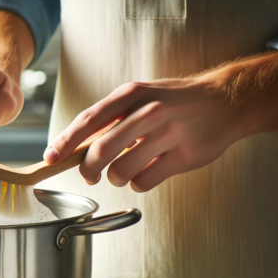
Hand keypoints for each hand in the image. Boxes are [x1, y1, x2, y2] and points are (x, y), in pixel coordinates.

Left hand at [44, 52, 277, 191]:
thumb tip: (74, 146)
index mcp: (132, 93)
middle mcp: (149, 111)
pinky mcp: (185, 156)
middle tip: (90, 175)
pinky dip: (138, 184)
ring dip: (116, 178)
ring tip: (125, 171)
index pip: (90, 120)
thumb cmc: (173, 101)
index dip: (66, 142)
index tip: (51, 158)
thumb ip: (110, 118)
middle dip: (88, 169)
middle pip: (102, 150)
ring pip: (122, 170)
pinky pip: (145, 182)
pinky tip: (147, 172)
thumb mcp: (140, 96)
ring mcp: (169, 133)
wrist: (226, 101)